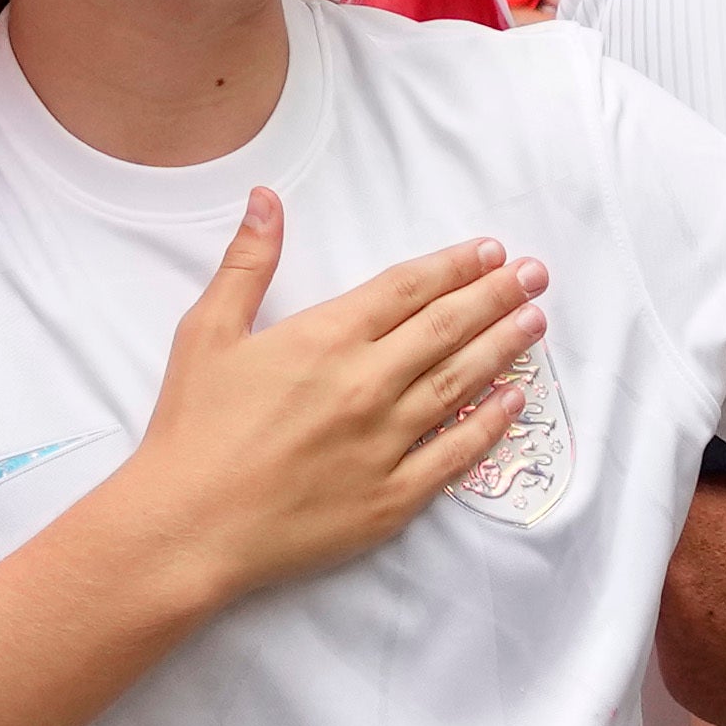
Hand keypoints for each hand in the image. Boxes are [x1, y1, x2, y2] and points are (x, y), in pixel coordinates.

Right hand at [102, 190, 546, 610]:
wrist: (189, 526)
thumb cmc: (192, 429)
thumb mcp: (207, 332)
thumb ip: (247, 263)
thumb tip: (266, 199)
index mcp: (325, 338)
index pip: (407, 289)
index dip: (453, 266)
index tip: (490, 251)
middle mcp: (366, 384)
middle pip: (447, 327)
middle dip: (496, 295)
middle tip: (536, 274)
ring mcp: (385, 443)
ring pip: (461, 383)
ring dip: (503, 347)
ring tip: (535, 322)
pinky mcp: (392, 497)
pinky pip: (455, 454)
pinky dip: (490, 424)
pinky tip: (515, 401)